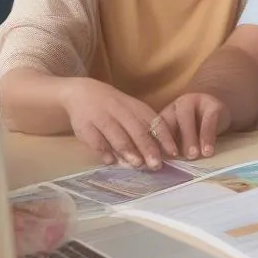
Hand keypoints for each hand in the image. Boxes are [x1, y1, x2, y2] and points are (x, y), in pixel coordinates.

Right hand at [61, 79, 175, 169]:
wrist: (83, 93)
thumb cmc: (116, 108)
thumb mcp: (134, 113)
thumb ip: (146, 131)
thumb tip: (161, 157)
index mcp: (137, 109)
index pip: (155, 123)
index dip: (165, 138)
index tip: (173, 153)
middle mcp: (121, 111)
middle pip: (137, 131)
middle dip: (148, 148)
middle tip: (156, 165)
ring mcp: (102, 118)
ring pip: (117, 135)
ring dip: (128, 151)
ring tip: (137, 164)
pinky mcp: (85, 126)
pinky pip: (96, 140)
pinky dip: (104, 151)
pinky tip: (111, 161)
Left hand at [159, 92, 229, 160]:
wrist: (222, 115)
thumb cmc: (198, 132)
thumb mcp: (182, 139)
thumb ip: (172, 149)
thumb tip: (159, 167)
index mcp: (166, 115)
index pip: (155, 130)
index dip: (154, 145)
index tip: (155, 161)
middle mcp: (177, 106)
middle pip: (169, 122)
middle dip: (170, 142)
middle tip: (173, 158)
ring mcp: (195, 101)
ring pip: (186, 118)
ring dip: (188, 138)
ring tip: (193, 155)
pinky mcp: (212, 104)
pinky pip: (209, 119)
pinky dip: (207, 136)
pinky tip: (208, 150)